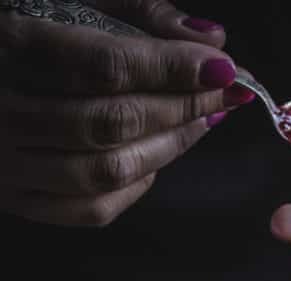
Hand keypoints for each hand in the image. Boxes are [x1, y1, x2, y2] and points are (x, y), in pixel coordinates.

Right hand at [0, 1, 251, 225]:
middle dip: (181, 108)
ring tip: (201, 120)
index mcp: (7, 42)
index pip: (106, 64)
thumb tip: (210, 39)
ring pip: (108, 171)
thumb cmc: (22, 31)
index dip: (171, 68)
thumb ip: (137, 14)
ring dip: (169, 147)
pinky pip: (93, 208)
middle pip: (113, 121)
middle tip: (224, 94)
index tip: (222, 67)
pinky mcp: (18, 199)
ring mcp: (8, 164)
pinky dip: (137, 184)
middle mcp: (2, 111)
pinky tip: (157, 154)